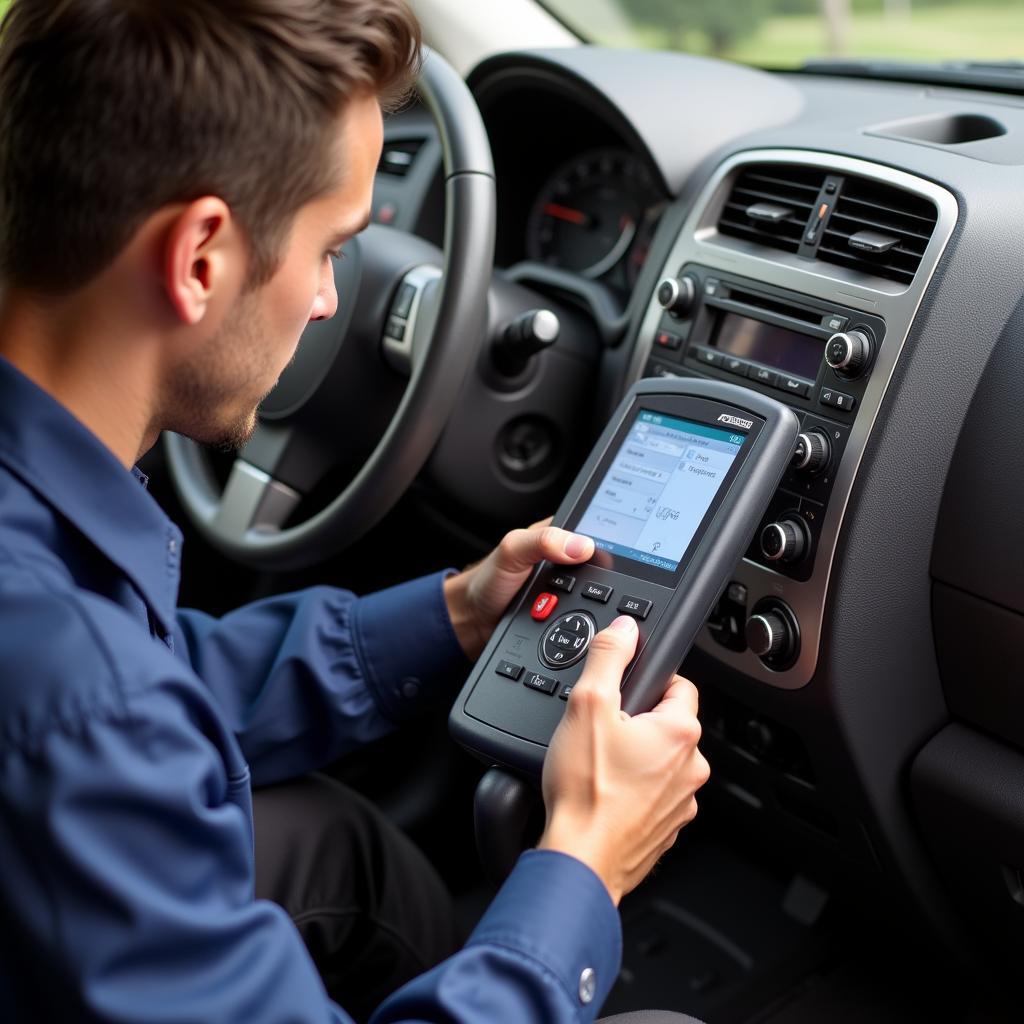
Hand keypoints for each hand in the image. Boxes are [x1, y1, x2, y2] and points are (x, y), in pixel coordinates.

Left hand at [442, 518, 594, 660]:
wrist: (475, 621)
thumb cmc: (487, 581)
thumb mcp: (512, 550)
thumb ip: (542, 541)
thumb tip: (581, 546)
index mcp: (559, 535)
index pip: (593, 531)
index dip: (607, 541)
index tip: (611, 555)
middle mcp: (568, 561)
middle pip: (601, 568)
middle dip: (600, 582)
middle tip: (580, 588)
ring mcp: (570, 590)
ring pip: (597, 597)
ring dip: (590, 606)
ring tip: (565, 606)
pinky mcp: (567, 614)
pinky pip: (585, 619)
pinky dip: (582, 624)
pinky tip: (572, 624)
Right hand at [537, 615, 709, 905]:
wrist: (579, 861)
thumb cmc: (585, 792)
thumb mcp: (587, 704)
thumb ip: (609, 658)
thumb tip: (624, 629)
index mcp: (680, 732)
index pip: (679, 684)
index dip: (648, 680)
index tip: (624, 690)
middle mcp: (691, 768)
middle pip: (668, 724)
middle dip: (637, 722)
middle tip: (601, 730)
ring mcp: (681, 802)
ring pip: (661, 762)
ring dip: (635, 758)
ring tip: (598, 765)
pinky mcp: (665, 829)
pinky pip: (653, 795)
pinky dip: (632, 791)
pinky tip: (603, 793)